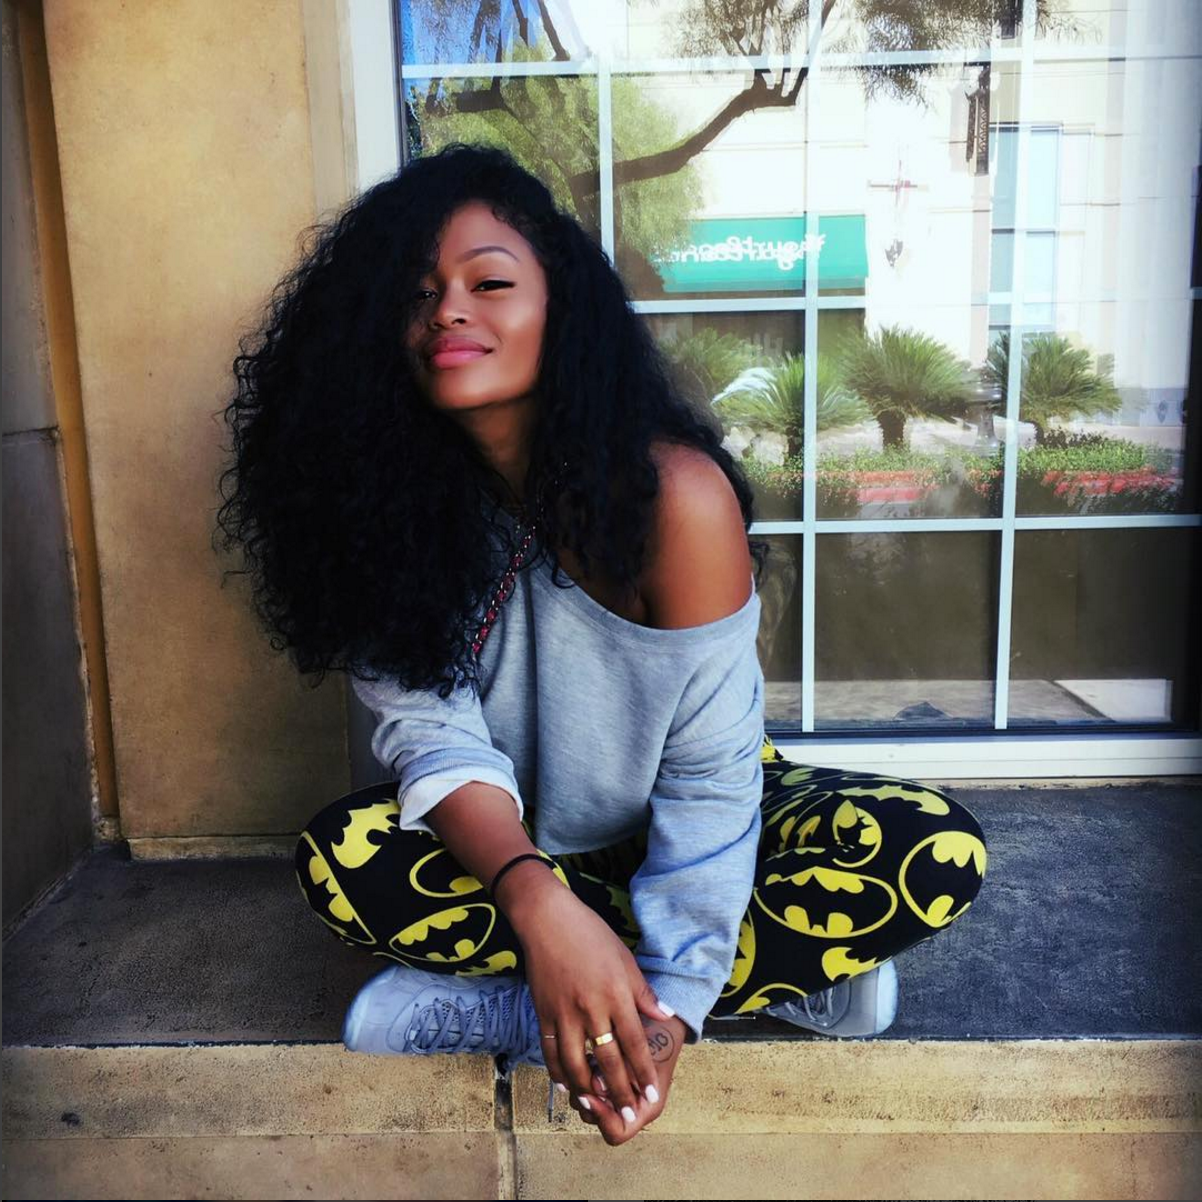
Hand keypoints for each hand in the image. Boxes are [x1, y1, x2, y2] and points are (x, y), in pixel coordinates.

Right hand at [499, 864, 674, 1125]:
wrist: (548, 920)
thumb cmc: (591, 934)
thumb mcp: (625, 959)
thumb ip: (643, 992)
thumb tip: (664, 1015)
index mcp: (615, 994)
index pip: (634, 1043)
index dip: (644, 1073)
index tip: (651, 1095)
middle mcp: (591, 1009)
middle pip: (608, 1060)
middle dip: (621, 1092)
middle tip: (629, 1116)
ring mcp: (564, 1013)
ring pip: (576, 1064)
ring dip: (588, 1090)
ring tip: (598, 1106)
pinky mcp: (543, 1013)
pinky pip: (550, 1052)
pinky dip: (558, 1073)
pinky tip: (566, 1086)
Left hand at [568, 1012, 686, 1145]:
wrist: (657, 1021)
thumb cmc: (654, 1038)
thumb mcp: (642, 1055)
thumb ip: (622, 1072)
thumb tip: (596, 1086)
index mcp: (644, 1110)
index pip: (616, 1133)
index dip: (602, 1118)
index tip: (591, 1095)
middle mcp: (627, 1109)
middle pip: (594, 1119)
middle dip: (587, 1097)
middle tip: (586, 1072)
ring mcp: (613, 1097)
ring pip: (584, 1103)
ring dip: (582, 1084)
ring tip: (589, 1061)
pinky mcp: (603, 1084)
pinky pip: (583, 1087)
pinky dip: (581, 1075)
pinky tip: (586, 1056)